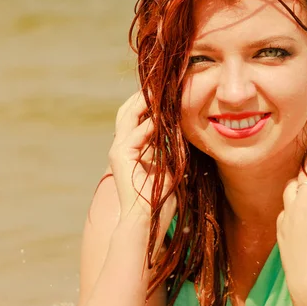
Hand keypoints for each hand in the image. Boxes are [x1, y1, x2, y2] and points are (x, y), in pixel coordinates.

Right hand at [108, 92, 175, 239]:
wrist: (146, 221)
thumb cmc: (161, 200)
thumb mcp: (171, 167)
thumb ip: (173, 150)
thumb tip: (188, 134)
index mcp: (132, 148)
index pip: (137, 115)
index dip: (150, 101)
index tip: (169, 89)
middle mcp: (122, 146)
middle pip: (129, 109)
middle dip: (145, 95)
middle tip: (164, 84)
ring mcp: (118, 150)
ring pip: (129, 115)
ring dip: (146, 102)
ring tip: (163, 91)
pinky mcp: (120, 157)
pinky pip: (136, 132)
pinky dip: (150, 122)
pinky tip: (165, 114)